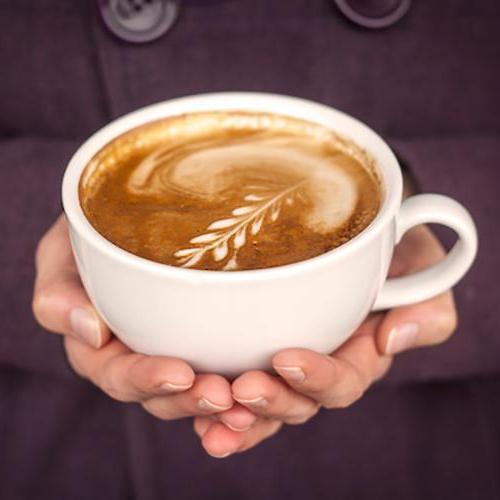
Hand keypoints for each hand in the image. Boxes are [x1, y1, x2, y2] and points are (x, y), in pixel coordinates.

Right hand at [32, 215, 255, 425]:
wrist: (135, 218)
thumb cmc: (96, 233)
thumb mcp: (65, 252)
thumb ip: (60, 292)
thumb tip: (89, 331)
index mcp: (104, 350)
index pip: (121, 376)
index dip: (147, 380)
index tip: (179, 373)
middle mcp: (144, 360)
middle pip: (165, 396)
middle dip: (192, 400)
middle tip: (223, 394)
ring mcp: (180, 355)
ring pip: (202, 396)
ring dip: (225, 406)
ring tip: (249, 400)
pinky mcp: (215, 348)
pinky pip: (233, 380)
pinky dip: (249, 396)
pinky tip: (274, 389)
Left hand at [194, 224, 457, 456]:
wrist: (350, 227)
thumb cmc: (388, 248)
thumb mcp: (418, 265)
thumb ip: (425, 304)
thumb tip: (395, 338)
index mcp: (358, 353)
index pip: (342, 380)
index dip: (317, 378)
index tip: (288, 359)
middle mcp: (318, 363)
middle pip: (297, 401)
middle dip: (271, 402)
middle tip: (243, 389)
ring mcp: (282, 357)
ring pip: (260, 402)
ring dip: (236, 415)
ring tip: (210, 417)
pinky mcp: (250, 345)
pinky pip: (231, 381)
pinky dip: (212, 402)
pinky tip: (191, 406)